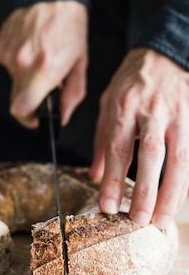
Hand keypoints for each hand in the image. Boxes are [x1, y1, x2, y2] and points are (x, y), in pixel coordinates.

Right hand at [0, 0, 87, 127]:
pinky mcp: (0, 45)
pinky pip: (7, 64)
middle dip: (30, 99)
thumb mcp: (80, 62)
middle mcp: (22, 63)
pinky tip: (30, 47)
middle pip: (16, 99)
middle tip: (43, 86)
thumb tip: (63, 116)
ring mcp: (8, 53)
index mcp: (46, 69)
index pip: (22, 109)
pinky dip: (18, 62)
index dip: (28, 119)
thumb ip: (72, 94)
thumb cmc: (69, 26)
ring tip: (40, 57)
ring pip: (13, 81)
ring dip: (26, 77)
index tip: (36, 118)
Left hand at [89, 48, 188, 227]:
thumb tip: (94, 175)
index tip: (107, 205)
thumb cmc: (132, 81)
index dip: (113, 179)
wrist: (165, 54)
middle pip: (151, 154)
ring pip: (179, 157)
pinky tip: (179, 200)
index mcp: (125, 106)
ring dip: (171, 192)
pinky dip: (187, 181)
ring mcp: (178, 114)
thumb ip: (102, 139)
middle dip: (146, 190)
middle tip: (139, 219)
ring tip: (161, 220)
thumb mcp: (108, 102)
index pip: (118, 147)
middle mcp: (152, 111)